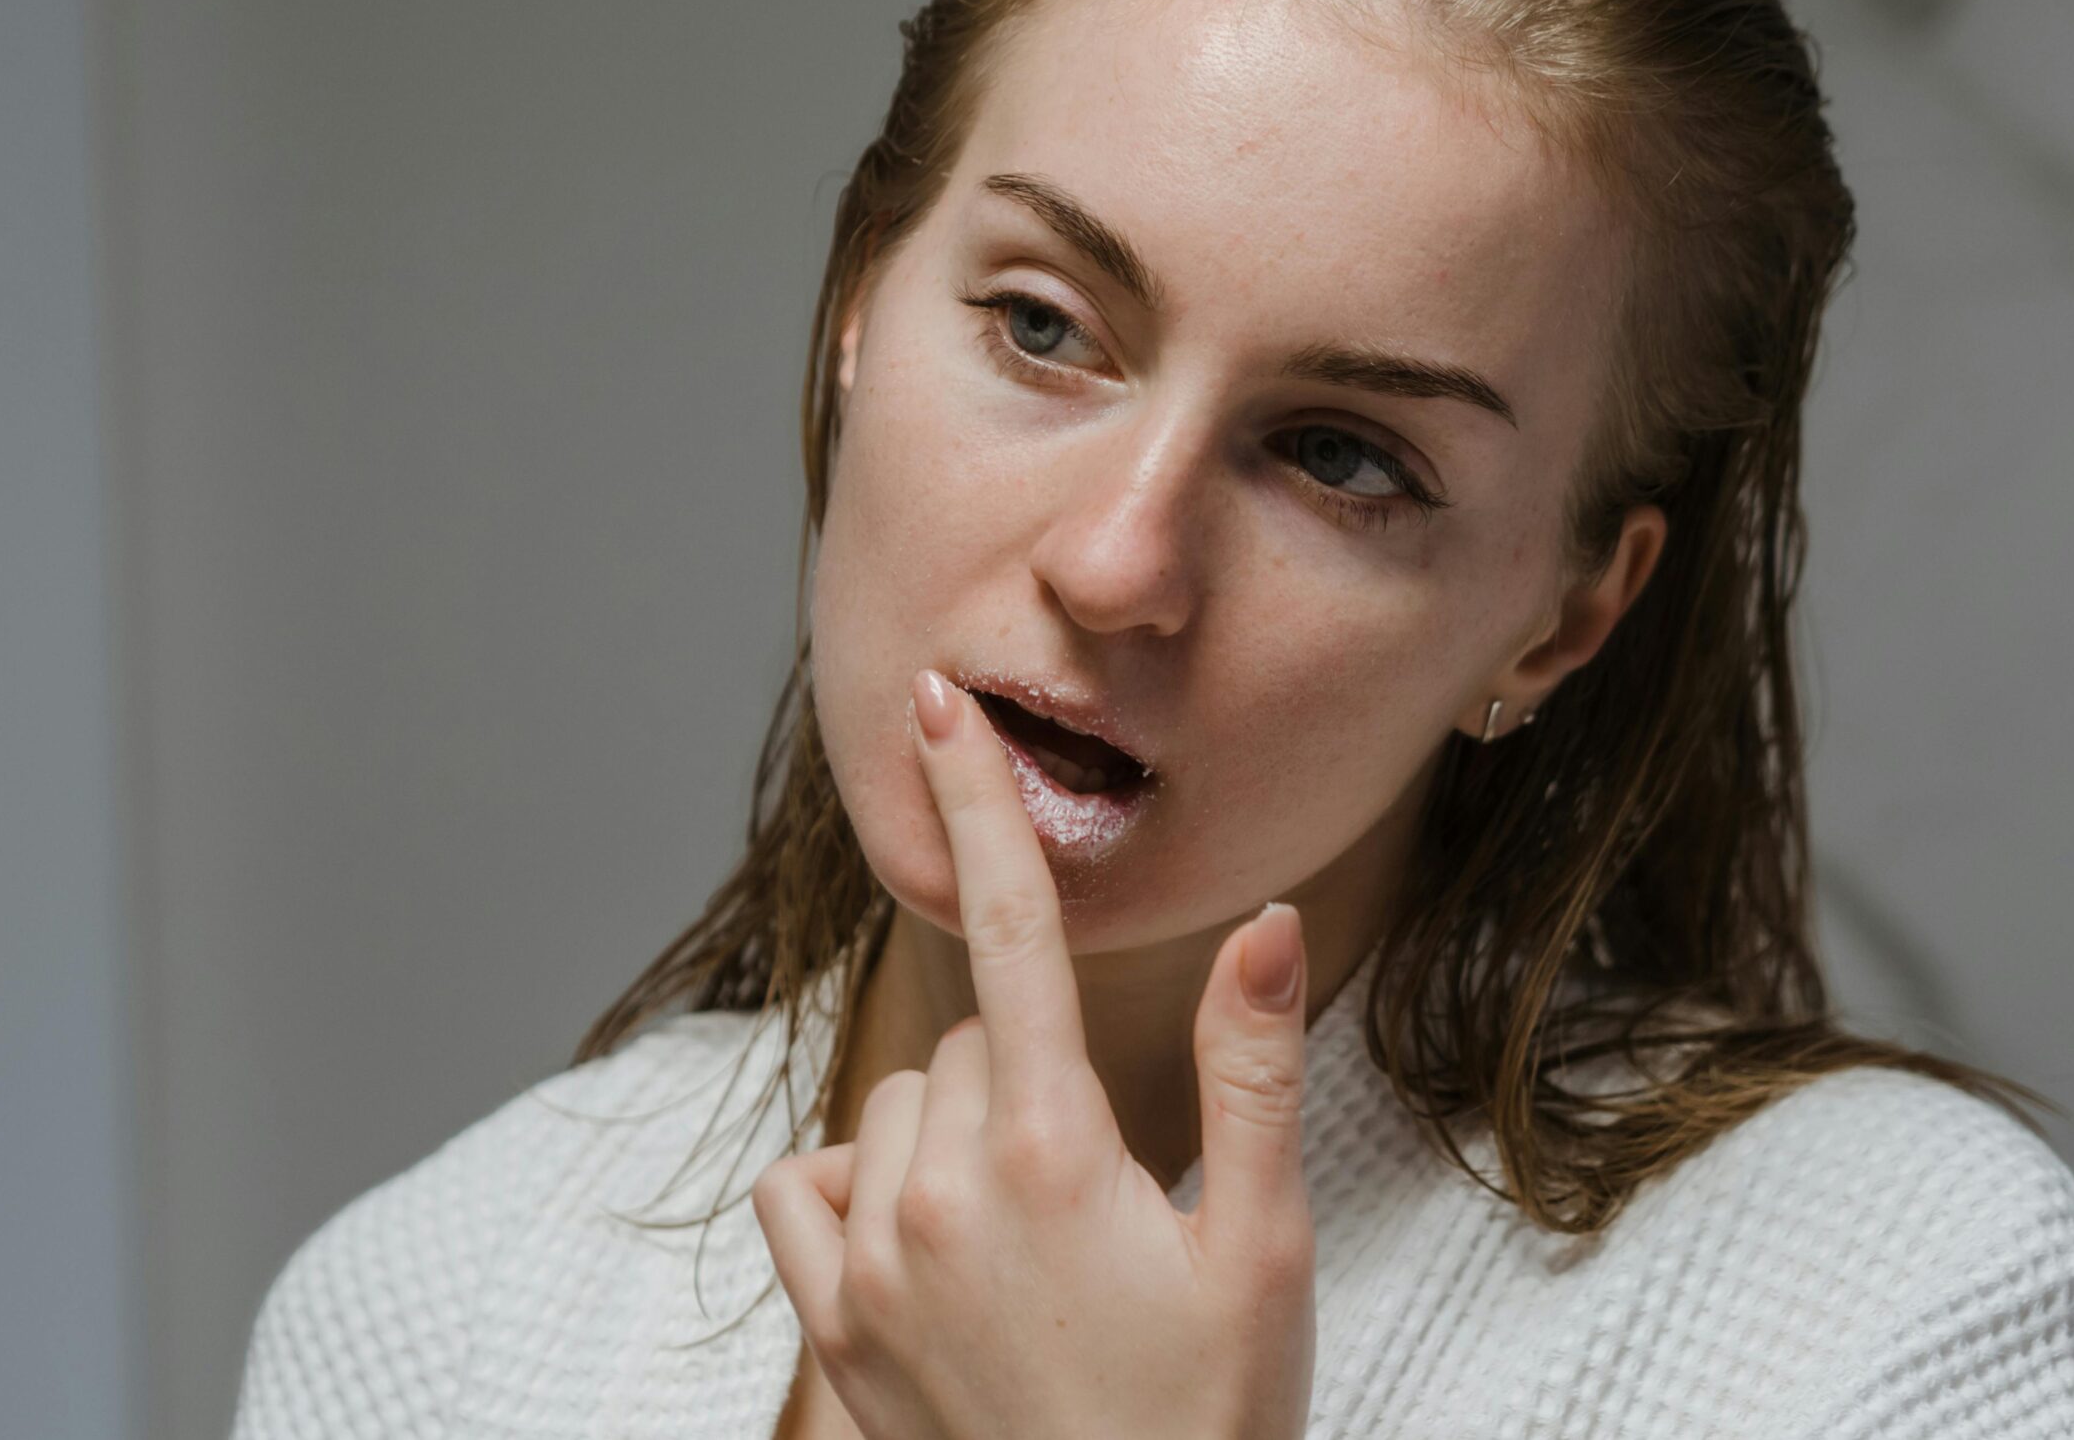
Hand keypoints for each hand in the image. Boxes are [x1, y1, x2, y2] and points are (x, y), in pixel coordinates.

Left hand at [750, 668, 1317, 1439]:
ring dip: (955, 1134)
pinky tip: (925, 1246)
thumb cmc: (1206, 1422)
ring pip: (899, 1106)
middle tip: (1109, 1190)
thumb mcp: (1264, 1252)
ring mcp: (873, 1261)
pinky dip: (858, 1189)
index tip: (938, 705)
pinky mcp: (831, 1330)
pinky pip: (808, 1186)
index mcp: (1057, 1152)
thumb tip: (1265, 923)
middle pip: (973, 1042)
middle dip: (1035, 1079)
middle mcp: (943, 1189)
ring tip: (1036, 1238)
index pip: (1013, 937)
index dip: (983, 809)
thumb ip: (1253, 1077)